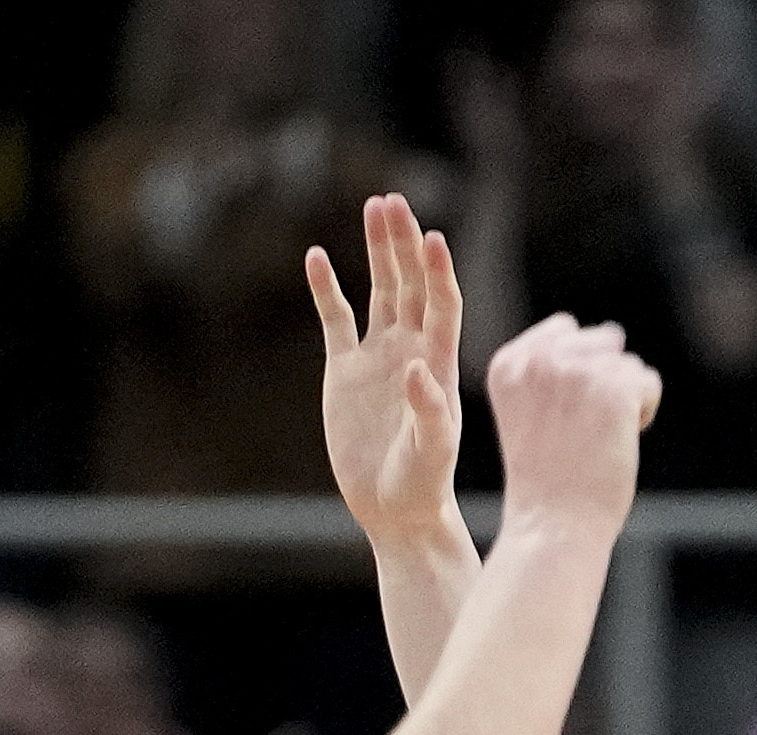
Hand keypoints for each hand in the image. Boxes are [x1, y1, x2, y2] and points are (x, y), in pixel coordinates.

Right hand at [304, 194, 471, 546]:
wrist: (395, 510)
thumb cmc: (424, 484)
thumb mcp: (432, 452)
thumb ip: (429, 411)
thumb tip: (416, 369)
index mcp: (438, 361)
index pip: (442, 303)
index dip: (438, 271)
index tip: (432, 236)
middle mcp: (411, 349)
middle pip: (410, 282)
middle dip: (403, 242)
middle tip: (392, 203)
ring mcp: (378, 356)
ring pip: (379, 289)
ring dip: (377, 250)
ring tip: (374, 207)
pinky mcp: (344, 371)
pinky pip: (335, 320)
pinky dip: (325, 290)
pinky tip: (315, 257)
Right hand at [479, 309, 663, 533]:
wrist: (553, 528)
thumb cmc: (546, 481)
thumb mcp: (530, 411)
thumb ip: (552, 368)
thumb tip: (613, 334)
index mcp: (509, 363)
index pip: (564, 330)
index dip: (576, 373)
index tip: (559, 418)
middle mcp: (539, 359)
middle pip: (601, 342)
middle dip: (603, 383)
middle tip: (580, 434)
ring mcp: (577, 370)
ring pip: (628, 364)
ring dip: (624, 401)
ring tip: (595, 442)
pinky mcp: (614, 388)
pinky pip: (648, 383)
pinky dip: (642, 414)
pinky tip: (616, 443)